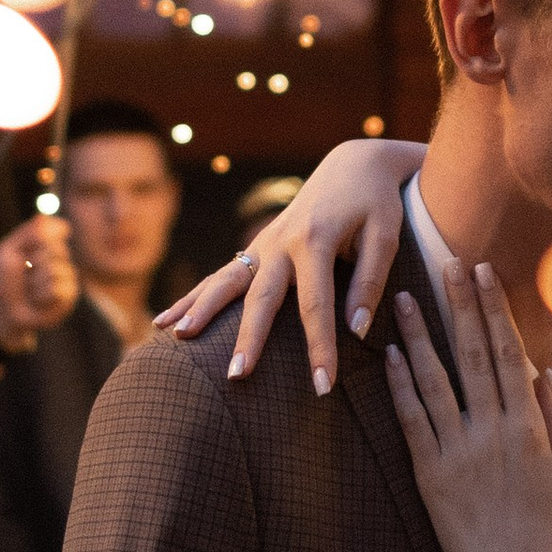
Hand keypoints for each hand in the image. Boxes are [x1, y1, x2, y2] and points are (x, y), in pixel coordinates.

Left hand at [0, 215, 76, 338]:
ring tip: (29, 290)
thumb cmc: (4, 282)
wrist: (4, 312)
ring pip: (56, 269)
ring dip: (35, 282)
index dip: (39, 239)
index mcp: (46, 245)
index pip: (54, 229)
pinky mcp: (69, 296)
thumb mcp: (7, 251)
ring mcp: (67, 276)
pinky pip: (58, 288)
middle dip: (33, 262)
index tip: (25, 250)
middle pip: (55, 248)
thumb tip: (46, 215)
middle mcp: (60, 257)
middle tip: (24, 273)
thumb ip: (27, 233)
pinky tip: (37, 301)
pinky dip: (41, 295)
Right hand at [160, 133, 422, 387]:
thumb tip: (355, 330)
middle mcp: (281, 241)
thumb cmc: (375, 202)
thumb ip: (370, 280)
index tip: (323, 387)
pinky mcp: (256, 248)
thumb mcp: (386, 234)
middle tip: (236, 377)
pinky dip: (193, 297)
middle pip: (260, 297)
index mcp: (316, 238)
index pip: (317, 305)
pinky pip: (220, 276)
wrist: (352, 165)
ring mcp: (263, 244)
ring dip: (201, 310)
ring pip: (227, 281)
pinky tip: (165, 322)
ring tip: (178, 338)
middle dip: (248, 339)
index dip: (320, 347)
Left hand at [384, 261, 551, 551]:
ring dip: (419, 334)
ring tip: (402, 297)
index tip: (484, 275)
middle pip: (471, 354)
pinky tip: (389, 356)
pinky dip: (400, 386)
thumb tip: (544, 373)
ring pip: (435, 379)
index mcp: (528, 426)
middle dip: (458, 305)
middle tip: (446, 263)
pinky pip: (412, 421)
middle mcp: (491, 429)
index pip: (508, 353)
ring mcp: (457, 450)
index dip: (494, 310)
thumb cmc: (544, 533)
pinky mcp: (429, 473)